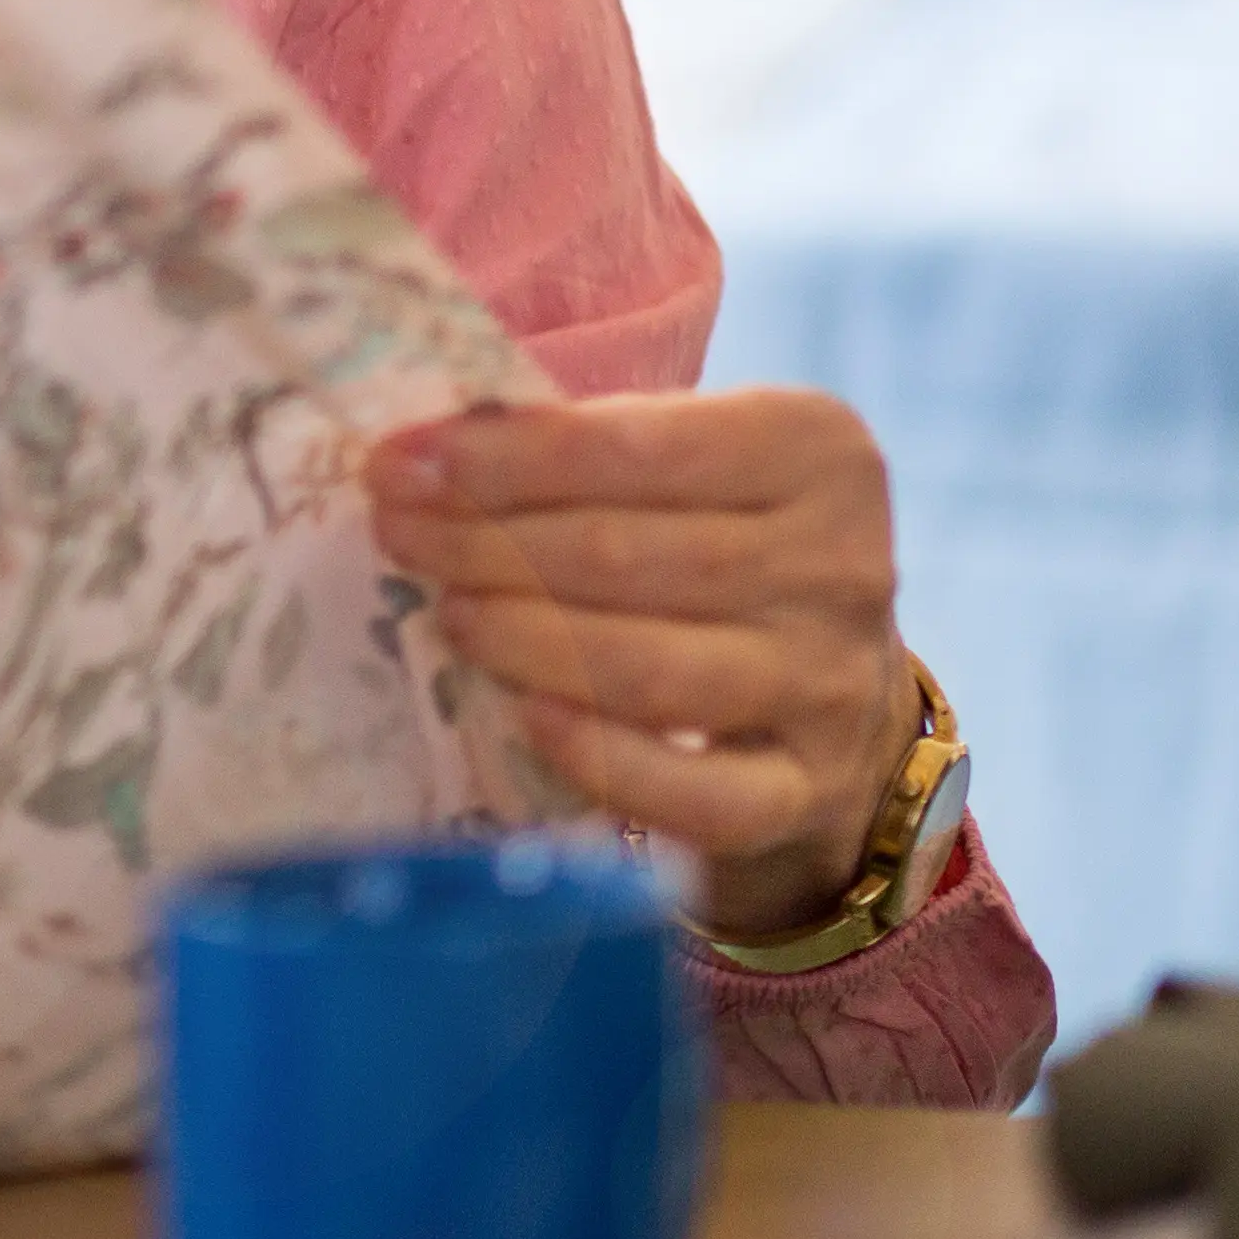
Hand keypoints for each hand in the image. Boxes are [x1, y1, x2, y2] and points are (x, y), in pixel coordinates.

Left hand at [366, 390, 925, 938]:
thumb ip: (583, 445)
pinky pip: (695, 794)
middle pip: (632, 557)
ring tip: (448, 614)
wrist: (837, 696)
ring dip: (525, 640)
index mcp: (816, 451)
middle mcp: (841, 567)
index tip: (400, 463)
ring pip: (653, 671)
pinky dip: (600, 757)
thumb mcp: (688, 467)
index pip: (643, 444)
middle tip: (397, 535)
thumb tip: (426, 452)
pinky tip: (526, 716)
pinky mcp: (807, 793)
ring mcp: (830, 688)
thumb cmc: (725, 548)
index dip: (507, 456)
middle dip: (490, 545)